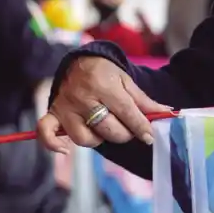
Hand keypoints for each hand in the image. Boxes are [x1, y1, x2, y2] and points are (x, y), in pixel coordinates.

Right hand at [37, 56, 171, 153]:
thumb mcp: (127, 82)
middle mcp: (83, 97)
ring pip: (84, 138)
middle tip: (128, 129)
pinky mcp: (53, 114)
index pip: (125, 112)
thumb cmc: (106, 74)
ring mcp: (66, 107)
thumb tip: (167, 114)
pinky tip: (65, 151)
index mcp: (103, 85)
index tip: (149, 137)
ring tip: (105, 129)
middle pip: (107, 128)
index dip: (140, 126)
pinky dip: (53, 144)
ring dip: (99, 139)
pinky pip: (46, 133)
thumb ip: (145, 101)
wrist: (79, 61)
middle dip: (123, 133)